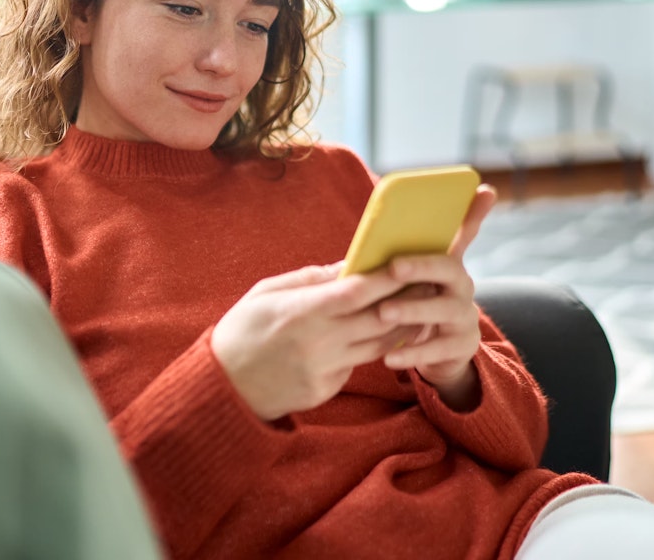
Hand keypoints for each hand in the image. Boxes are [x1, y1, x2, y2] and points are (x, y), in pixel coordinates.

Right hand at [211, 263, 421, 420]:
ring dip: (402, 328)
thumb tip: (346, 266)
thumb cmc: (241, 329)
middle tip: (428, 283)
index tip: (407, 263)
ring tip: (420, 309)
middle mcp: (319, 342)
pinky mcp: (326, 389)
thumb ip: (309, 279)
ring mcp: (325, 369)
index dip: (386, 278)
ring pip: (378, 346)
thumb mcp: (266, 293)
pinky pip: (356, 365)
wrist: (224, 386)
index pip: (357, 292)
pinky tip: (383, 337)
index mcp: (302, 312)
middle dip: (407, 300)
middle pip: (378, 319)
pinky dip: (371, 350)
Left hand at [375, 185, 497, 407]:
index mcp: (448, 264)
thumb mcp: (410, 279)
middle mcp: (462, 286)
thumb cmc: (416, 304)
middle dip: (422, 265)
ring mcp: (465, 316)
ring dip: (412, 309)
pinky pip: (437, 349)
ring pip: (443, 310)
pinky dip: (411, 352)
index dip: (475, 212)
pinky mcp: (461, 346)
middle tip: (393, 266)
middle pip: (450, 268)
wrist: (437, 353)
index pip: (464, 232)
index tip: (484, 190)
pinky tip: (389, 357)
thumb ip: (399, 254)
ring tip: (383, 312)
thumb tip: (376, 231)